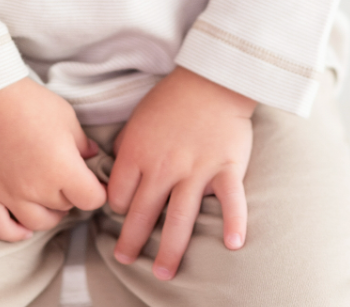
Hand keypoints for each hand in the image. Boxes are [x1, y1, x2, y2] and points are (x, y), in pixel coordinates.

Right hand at [0, 77, 106, 241]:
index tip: (94, 183)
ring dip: (48, 215)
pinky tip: (23, 229)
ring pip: (37, 223)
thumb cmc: (29, 101)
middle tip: (67, 179)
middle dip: (70, 195)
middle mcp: (37, 188)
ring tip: (49, 200)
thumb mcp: (65, 116)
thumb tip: (92, 155)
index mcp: (62, 168)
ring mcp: (9, 194)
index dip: (96, 191)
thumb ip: (81, 141)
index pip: (91, 199)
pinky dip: (13, 234)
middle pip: (64, 207)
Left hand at [108, 66, 254, 279]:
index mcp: (139, 153)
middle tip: (126, 259)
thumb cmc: (172, 97)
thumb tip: (116, 168)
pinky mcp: (226, 167)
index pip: (120, 195)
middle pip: (144, 213)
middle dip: (132, 241)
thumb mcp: (138, 118)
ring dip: (171, 249)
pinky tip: (233, 245)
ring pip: (180, 217)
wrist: (211, 77)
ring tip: (162, 273)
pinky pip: (231, 200)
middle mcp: (164, 166)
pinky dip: (234, 222)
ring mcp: (196, 169)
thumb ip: (127, 146)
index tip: (123, 216)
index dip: (118, 208)